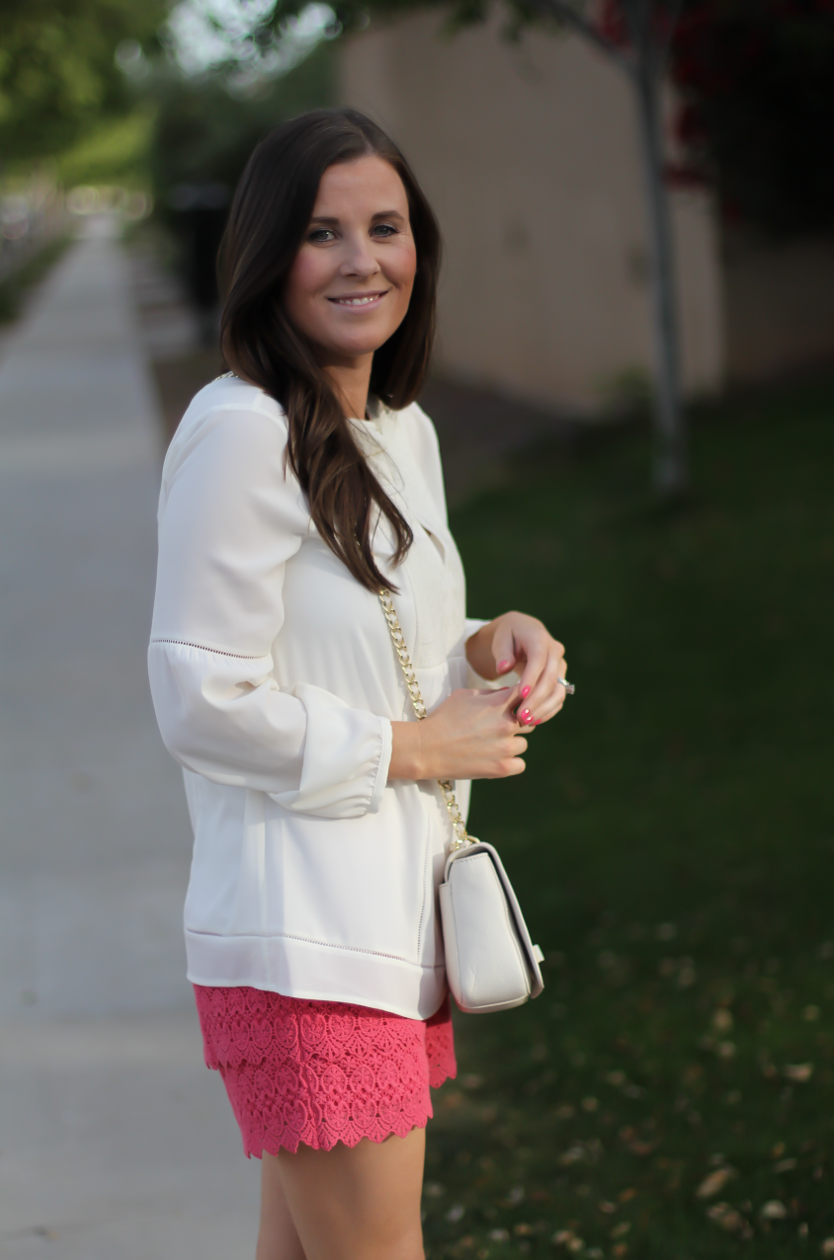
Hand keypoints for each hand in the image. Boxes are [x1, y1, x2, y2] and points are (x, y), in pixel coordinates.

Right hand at [388, 685, 530, 781]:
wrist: (426, 748)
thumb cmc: (443, 719)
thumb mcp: (464, 696)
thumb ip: (490, 693)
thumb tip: (509, 693)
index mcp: (499, 703)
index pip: (526, 695)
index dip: (520, 699)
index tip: (513, 705)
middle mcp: (506, 725)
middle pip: (530, 720)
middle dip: (518, 722)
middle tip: (499, 727)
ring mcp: (506, 748)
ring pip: (523, 744)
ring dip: (512, 743)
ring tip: (492, 744)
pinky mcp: (502, 768)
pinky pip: (520, 764)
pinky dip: (511, 762)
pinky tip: (496, 758)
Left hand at [465, 611, 567, 725]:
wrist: (523, 632)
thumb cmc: (508, 636)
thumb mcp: (501, 639)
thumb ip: (502, 653)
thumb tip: (503, 669)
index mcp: (539, 638)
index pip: (538, 660)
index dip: (531, 678)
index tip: (521, 695)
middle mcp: (555, 651)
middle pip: (551, 679)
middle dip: (536, 700)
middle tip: (520, 717)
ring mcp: (560, 665)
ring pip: (558, 691)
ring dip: (544, 708)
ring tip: (526, 721)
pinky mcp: (560, 677)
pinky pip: (558, 696)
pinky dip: (548, 710)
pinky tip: (534, 720)